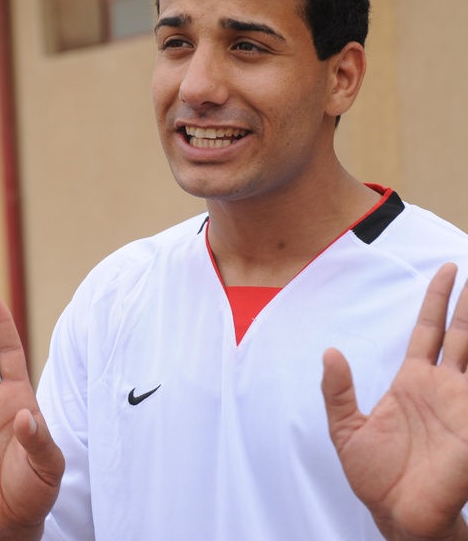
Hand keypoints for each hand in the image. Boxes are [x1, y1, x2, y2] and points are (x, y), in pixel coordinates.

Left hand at [322, 263, 467, 540]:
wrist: (396, 514)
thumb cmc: (376, 476)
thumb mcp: (346, 428)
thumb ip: (338, 390)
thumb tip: (330, 352)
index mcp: (414, 382)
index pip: (430, 330)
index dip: (437, 300)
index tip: (446, 270)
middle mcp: (444, 388)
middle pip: (463, 334)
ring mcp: (463, 405)